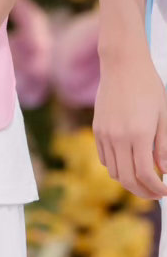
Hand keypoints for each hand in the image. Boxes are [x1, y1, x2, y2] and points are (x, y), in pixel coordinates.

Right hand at [94, 50, 166, 198]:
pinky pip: (104, 158)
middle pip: (126, 179)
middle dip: (142, 192)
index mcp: (137, 134)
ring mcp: (104, 133)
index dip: (155, 189)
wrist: (122, 64)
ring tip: (144, 178)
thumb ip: (164, 145)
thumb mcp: (164, 115)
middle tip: (156, 192)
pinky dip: (116, 167)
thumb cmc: (148, 86)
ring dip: (128, 181)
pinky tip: (129, 161)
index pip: (144, 175)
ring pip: (113, 171)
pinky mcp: (97, 128)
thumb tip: (164, 171)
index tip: (165, 191)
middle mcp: (117, 136)